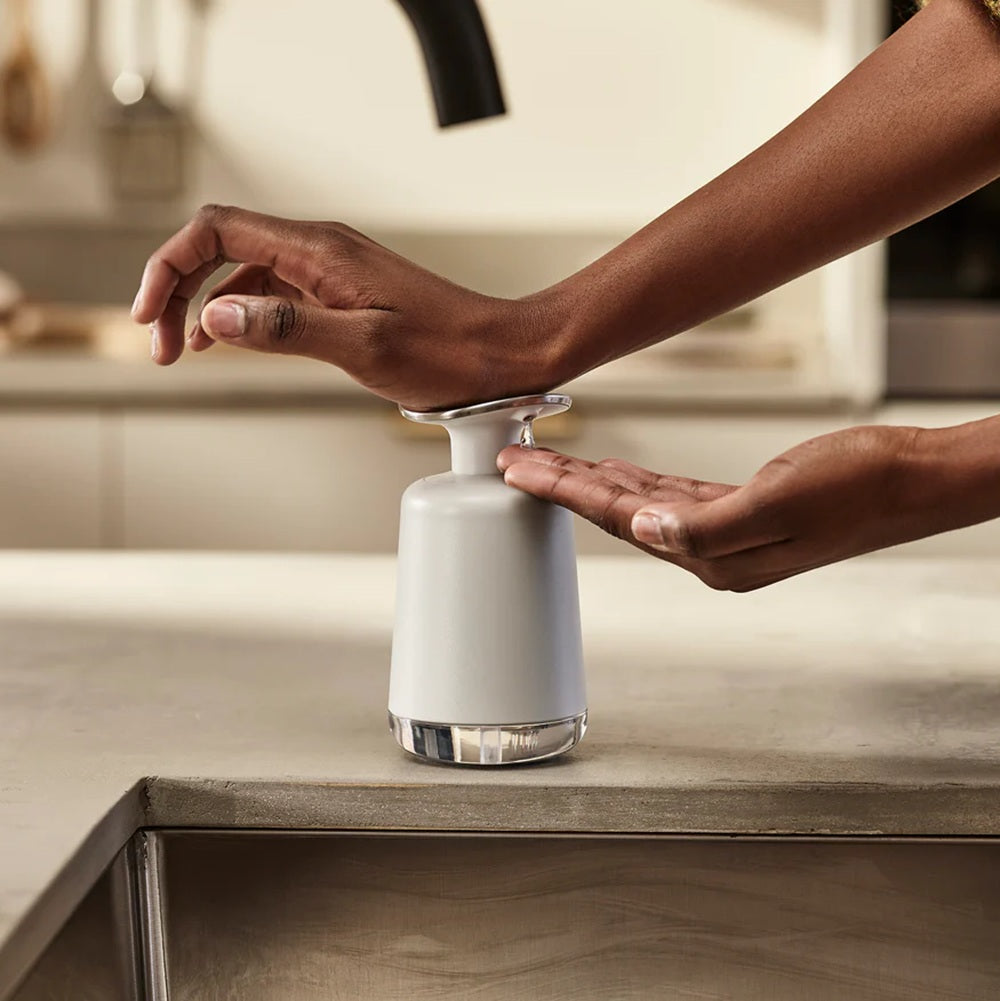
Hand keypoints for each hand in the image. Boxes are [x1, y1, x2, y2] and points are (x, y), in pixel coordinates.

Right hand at [130, 204, 561, 409]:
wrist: (501, 354)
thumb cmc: (448, 353)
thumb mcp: (364, 347)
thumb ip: (287, 329)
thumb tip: (215, 315)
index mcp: (321, 251)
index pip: (218, 231)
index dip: (171, 266)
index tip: (150, 314)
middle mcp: (321, 250)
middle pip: (221, 247)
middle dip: (179, 289)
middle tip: (162, 345)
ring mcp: (331, 269)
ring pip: (244, 271)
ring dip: (206, 305)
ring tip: (185, 350)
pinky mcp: (342, 292)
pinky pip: (274, 290)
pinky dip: (241, 313)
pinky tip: (229, 339)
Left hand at [498, 424, 980, 590]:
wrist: (912, 479)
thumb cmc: (859, 486)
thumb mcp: (781, 501)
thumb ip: (706, 524)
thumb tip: (644, 529)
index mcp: (714, 555)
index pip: (621, 521)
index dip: (566, 492)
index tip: (519, 472)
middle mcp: (711, 550)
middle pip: (619, 514)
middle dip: (564, 487)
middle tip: (514, 464)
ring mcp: (726, 532)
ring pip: (641, 504)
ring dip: (594, 482)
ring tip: (549, 464)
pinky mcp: (741, 509)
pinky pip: (672, 496)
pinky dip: (638, 481)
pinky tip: (617, 470)